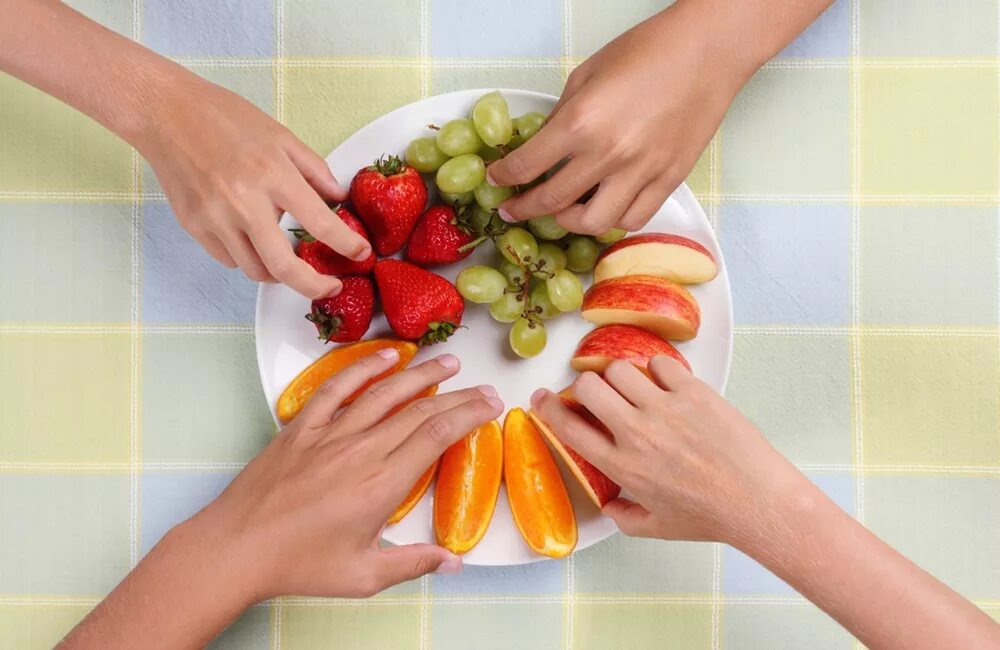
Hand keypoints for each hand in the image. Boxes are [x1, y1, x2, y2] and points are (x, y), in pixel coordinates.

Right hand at [137, 76, 370, 297]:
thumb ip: (314, 169)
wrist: (165, 112)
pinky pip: (229, 259)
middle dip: (313, 287)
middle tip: (330, 287)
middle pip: (284, 268)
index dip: (347, 245)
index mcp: (272, 175)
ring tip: (290, 260)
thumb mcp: (280, 135)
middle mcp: (243, 203)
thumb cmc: (223, 116)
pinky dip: (248, 258)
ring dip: (279, 273)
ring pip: (255, 270)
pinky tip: (253, 239)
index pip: (320, 223)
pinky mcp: (194, 227)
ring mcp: (215, 219)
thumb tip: (338, 198)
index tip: (361, 254)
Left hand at [183, 350, 502, 599]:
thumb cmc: (296, 565)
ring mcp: (329, 434)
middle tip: (483, 387)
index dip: (469, 415)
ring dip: (420, 374)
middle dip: (458, 395)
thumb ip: (413, 564)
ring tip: (447, 362)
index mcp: (380, 485)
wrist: (235, 548)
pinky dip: (363, 368)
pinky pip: (337, 388)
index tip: (490, 405)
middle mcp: (360, 451)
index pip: (436, 436)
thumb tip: (453, 561)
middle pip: (420, 411)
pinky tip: (386, 356)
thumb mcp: (362, 576)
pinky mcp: (302, 427)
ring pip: (385, 393)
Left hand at [486, 3, 746, 233]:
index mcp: (582, 122)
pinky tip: (604, 207)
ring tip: (562, 211)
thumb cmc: (648, 52)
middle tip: (514, 208)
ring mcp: (641, 172)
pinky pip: (633, 219)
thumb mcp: (587, 75)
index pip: (527, 165)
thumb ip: (562, 115)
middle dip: (524, 208)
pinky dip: (613, 220)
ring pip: (593, 223)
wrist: (708, 51)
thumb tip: (543, 144)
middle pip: (552, 201)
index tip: (497, 180)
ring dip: (569, 222)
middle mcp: (608, 154)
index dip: (504, 176)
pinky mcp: (669, 180)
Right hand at [529, 357, 802, 544]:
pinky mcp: (693, 392)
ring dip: (619, 376)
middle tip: (596, 393)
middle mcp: (636, 433)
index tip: (542, 398)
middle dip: (585, 387)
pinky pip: (660, 364)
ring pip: (620, 369)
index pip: (568, 427)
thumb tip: (608, 506)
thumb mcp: (656, 527)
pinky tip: (664, 384)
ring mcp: (664, 408)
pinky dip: (656, 370)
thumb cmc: (709, 517)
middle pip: (588, 387)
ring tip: (632, 387)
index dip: (548, 408)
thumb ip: (624, 517)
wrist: (756, 500)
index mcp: (621, 466)